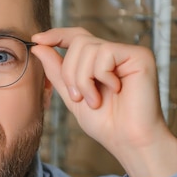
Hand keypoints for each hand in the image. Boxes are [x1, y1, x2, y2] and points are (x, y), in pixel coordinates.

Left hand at [31, 27, 176, 176]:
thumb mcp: (72, 95)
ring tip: (95, 100)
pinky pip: (105, 53)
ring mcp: (128, 53)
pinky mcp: (140, 56)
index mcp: (100, 61)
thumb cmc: (106, 124)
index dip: (56, 35)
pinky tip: (115, 90)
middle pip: (78, 41)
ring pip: (89, 47)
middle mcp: (115, 53)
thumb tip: (38, 46)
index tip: (37, 39)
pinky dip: (101, 76)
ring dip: (84, 79)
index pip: (76, 36)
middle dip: (70, 72)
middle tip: (78, 98)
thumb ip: (57, 71)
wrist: (128, 141)